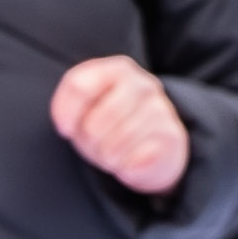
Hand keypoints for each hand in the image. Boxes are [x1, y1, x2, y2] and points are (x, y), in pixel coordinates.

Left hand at [49, 56, 189, 195]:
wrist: (158, 146)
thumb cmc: (113, 124)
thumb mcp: (86, 111)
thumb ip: (71, 105)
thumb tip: (67, 125)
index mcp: (118, 70)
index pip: (78, 85)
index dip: (65, 113)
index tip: (65, 130)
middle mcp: (142, 84)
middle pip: (95, 122)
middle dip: (90, 141)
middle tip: (96, 144)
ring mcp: (161, 109)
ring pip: (115, 144)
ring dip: (108, 157)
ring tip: (114, 154)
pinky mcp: (172, 136)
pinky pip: (135, 160)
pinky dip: (127, 168)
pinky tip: (131, 161)